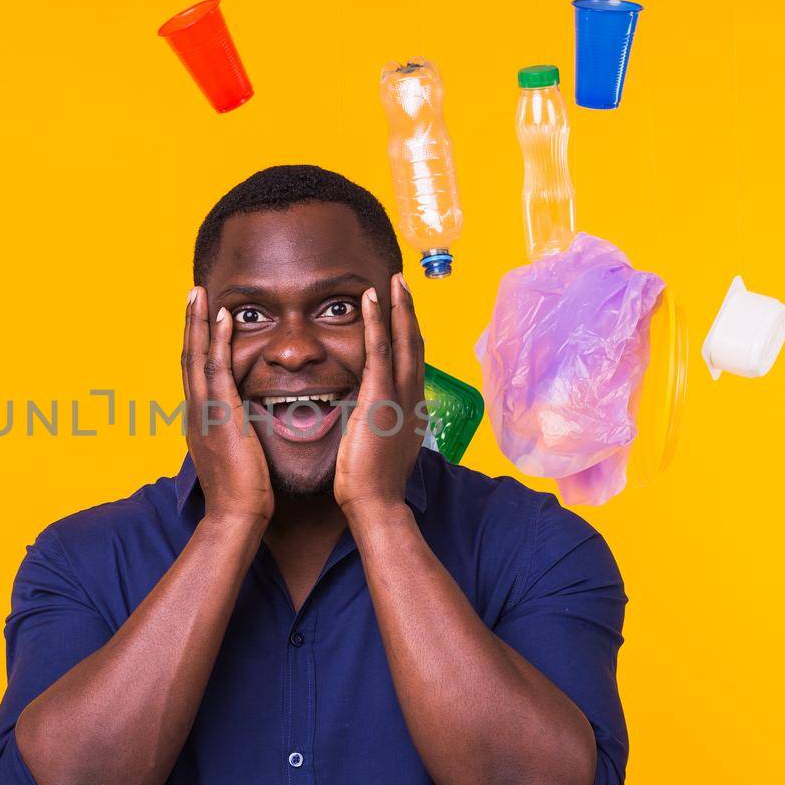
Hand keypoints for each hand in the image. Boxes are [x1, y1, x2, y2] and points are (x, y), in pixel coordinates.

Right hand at [183, 287, 273, 525]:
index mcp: (200, 421)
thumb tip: (245, 427)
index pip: (194, 374)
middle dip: (189, 323)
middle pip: (186, 357)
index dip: (195, 344)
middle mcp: (196, 412)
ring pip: (195, 356)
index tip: (200, 318)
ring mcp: (205, 412)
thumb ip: (235, 436)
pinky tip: (224, 318)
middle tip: (193, 293)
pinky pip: (216, 369)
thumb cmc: (242, 495)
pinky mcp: (220, 415)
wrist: (236, 518)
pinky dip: (218, 340)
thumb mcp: (234, 458)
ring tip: (200, 293)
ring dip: (198, 322)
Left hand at [334, 273, 425, 516]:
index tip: (405, 313)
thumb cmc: (372, 484)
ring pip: (403, 341)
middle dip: (410, 312)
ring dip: (398, 307)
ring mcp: (398, 396)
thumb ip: (379, 426)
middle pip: (415, 344)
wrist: (376, 504)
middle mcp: (411, 397)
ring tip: (392, 280)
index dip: (410, 335)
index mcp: (410, 409)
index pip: (412, 363)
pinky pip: (379, 350)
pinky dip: (378, 320)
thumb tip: (370, 419)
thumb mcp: (380, 447)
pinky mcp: (380, 397)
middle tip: (403, 284)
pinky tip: (373, 298)